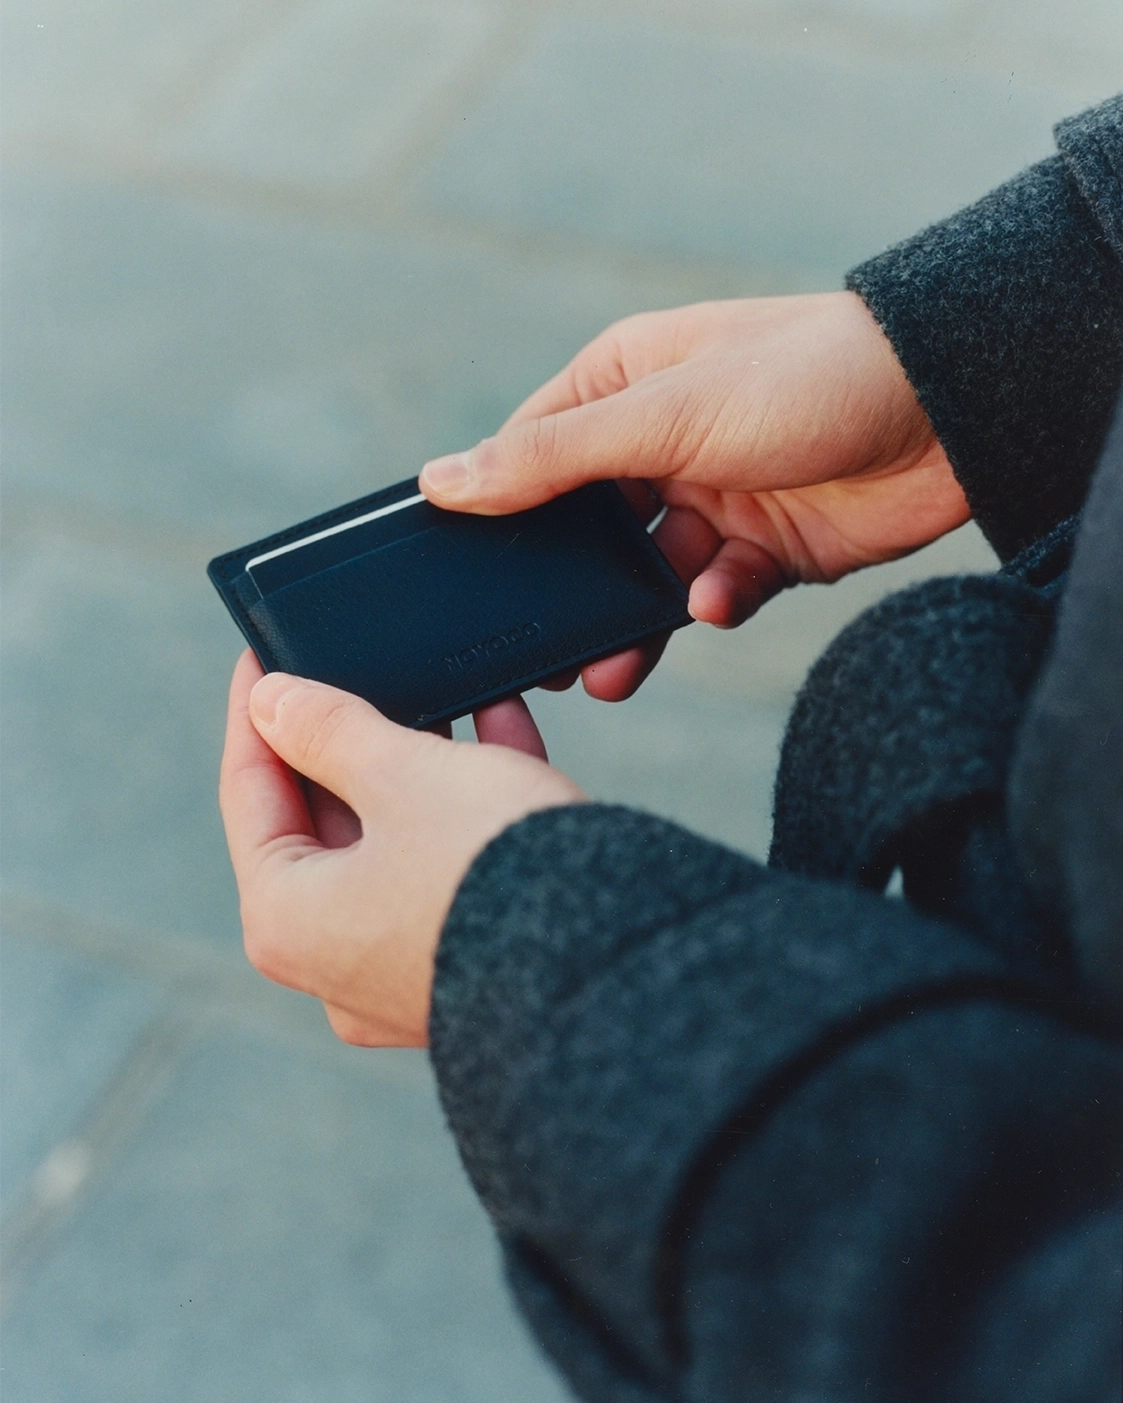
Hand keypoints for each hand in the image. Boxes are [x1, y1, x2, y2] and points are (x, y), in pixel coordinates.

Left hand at [219, 651, 582, 1046]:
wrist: (612, 958)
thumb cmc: (489, 870)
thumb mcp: (401, 772)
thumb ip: (329, 729)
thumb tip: (273, 702)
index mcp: (286, 920)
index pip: (248, 792)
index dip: (258, 710)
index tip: (263, 650)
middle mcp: (333, 961)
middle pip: (321, 821)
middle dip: (349, 737)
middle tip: (354, 668)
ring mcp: (401, 973)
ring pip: (392, 841)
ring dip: (419, 763)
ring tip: (441, 690)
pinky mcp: (468, 967)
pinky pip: (448, 868)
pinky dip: (466, 804)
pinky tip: (503, 731)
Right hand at [420, 292, 967, 699]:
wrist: (949, 411)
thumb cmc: (803, 377)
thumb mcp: (662, 414)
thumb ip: (550, 458)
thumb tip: (443, 481)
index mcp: (621, 387)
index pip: (529, 455)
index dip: (495, 514)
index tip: (459, 578)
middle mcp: (660, 443)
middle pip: (585, 532)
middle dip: (566, 593)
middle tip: (538, 658)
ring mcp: (715, 497)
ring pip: (645, 577)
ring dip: (631, 622)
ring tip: (610, 673)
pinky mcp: (766, 548)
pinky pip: (716, 591)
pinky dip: (712, 604)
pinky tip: (717, 602)